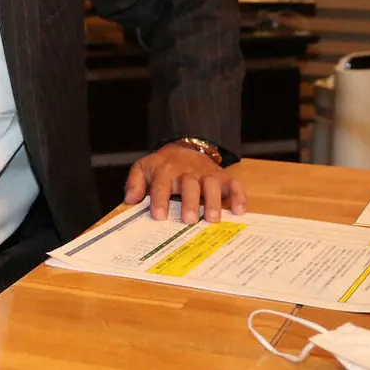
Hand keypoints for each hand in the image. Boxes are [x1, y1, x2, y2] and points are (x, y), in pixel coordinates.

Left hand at [123, 143, 246, 223]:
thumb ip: (135, 183)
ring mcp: (206, 174)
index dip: (159, 199)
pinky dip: (239, 196)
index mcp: (166, 171)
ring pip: (211, 184)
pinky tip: (239, 211)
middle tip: (189, 220)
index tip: (158, 216)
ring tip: (213, 219)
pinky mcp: (223, 177)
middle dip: (189, 202)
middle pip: (189, 185)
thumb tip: (129, 200)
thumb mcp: (144, 169)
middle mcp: (187, 172)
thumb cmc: (163, 167)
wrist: (184, 148)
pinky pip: (234, 185)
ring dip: (213, 201)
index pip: (161, 184)